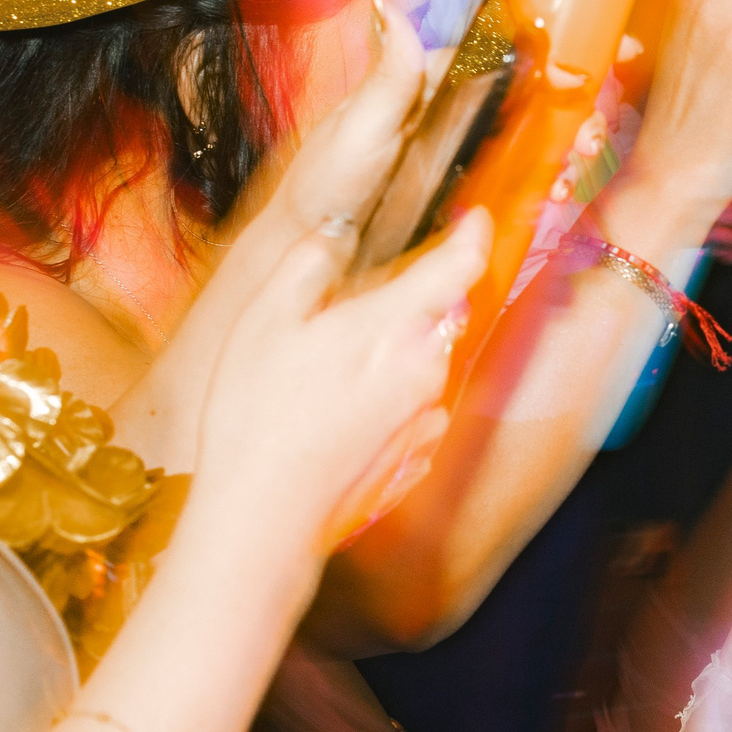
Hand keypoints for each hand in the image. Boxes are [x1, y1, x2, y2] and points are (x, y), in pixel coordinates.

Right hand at [118, 2, 437, 466]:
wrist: (267, 513)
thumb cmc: (258, 414)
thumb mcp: (265, 319)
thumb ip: (307, 266)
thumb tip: (332, 239)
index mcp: (394, 324)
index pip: (460, 264)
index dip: (472, 233)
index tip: (473, 218)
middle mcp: (427, 368)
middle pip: (443, 315)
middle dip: (417, 302)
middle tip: (359, 310)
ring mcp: (427, 416)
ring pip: (428, 365)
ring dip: (398, 356)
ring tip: (330, 378)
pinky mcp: (418, 456)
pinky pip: (416, 412)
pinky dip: (391, 404)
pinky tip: (342, 419)